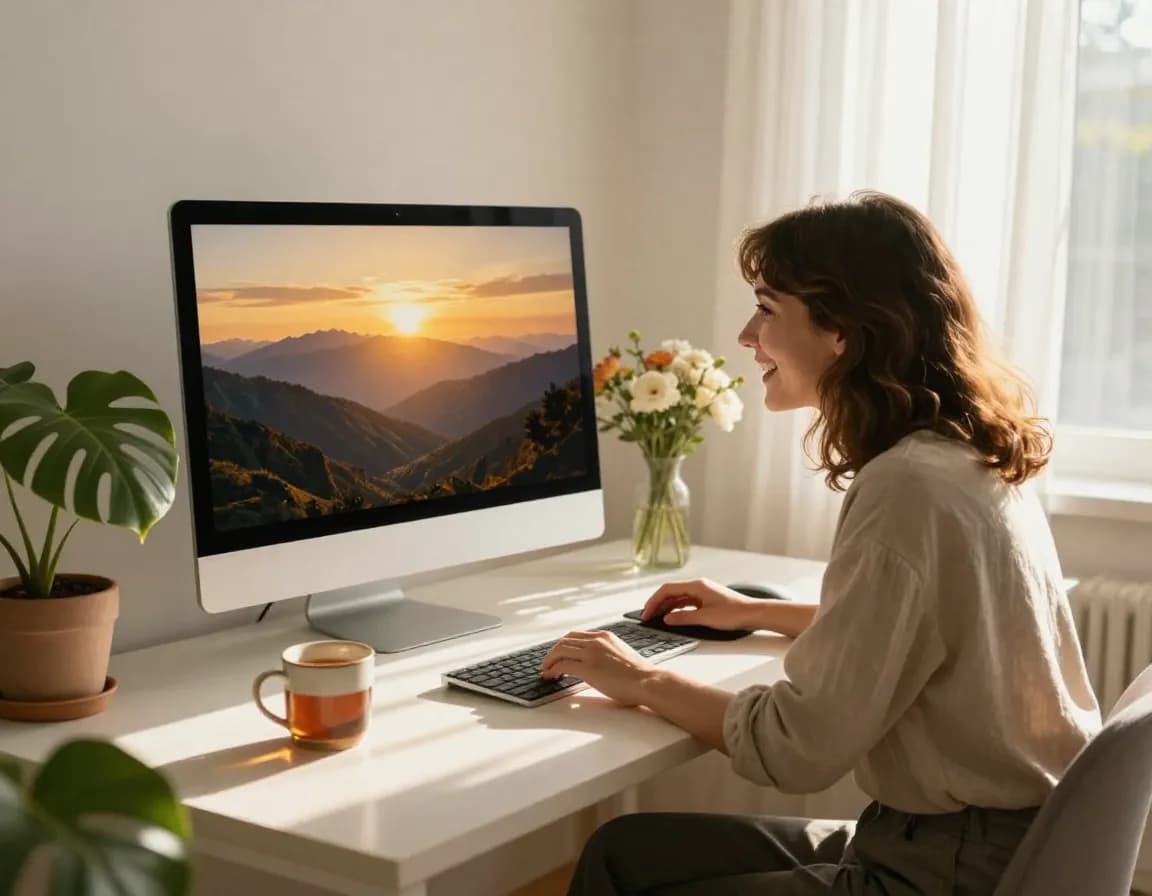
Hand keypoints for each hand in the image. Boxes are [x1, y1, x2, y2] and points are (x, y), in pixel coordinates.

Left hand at [540, 630, 656, 706]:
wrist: (648, 681)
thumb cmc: (639, 674)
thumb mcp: (621, 654)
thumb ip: (607, 653)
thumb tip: (598, 664)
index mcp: (605, 636)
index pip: (576, 635)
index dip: (564, 644)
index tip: (559, 653)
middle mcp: (596, 641)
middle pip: (565, 640)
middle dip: (553, 652)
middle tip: (548, 663)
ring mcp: (591, 653)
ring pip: (560, 650)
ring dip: (549, 660)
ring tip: (546, 670)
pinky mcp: (587, 668)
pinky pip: (562, 665)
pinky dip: (553, 669)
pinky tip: (551, 676)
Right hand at [641, 578, 759, 630]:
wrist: (753, 614)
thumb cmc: (734, 613)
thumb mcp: (705, 618)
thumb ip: (683, 618)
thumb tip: (667, 619)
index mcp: (696, 586)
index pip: (667, 589)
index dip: (654, 601)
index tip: (646, 613)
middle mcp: (698, 586)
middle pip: (671, 592)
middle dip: (657, 604)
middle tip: (647, 617)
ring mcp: (702, 593)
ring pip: (678, 598)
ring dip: (666, 607)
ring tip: (656, 618)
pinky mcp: (706, 600)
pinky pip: (686, 602)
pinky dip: (676, 609)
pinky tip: (672, 617)